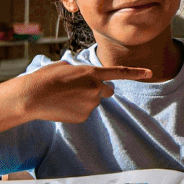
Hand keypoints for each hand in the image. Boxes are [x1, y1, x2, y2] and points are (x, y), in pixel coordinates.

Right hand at [19, 62, 151, 123]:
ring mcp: (91, 104)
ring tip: (63, 96)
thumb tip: (82, 78)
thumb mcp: (65, 66)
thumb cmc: (46, 78)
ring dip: (83, 99)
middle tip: (79, 89)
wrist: (32, 96)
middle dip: (98, 90)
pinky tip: (62, 106)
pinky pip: (84, 112)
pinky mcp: (83, 117)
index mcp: (93, 73)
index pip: (120, 72)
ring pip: (92, 102)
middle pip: (107, 90)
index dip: (136, 72)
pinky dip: (76, 110)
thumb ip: (80, 71)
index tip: (151, 73)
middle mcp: (96, 88)